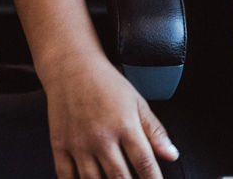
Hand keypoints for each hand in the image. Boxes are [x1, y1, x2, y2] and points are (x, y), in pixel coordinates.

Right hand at [43, 61, 178, 178]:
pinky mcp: (60, 144)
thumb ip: (155, 131)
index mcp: (125, 126)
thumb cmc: (105, 82)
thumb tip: (172, 155)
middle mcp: (101, 137)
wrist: (69, 66)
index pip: (145, 165)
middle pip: (120, 178)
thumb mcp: (137, 102)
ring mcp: (78, 143)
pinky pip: (66, 176)